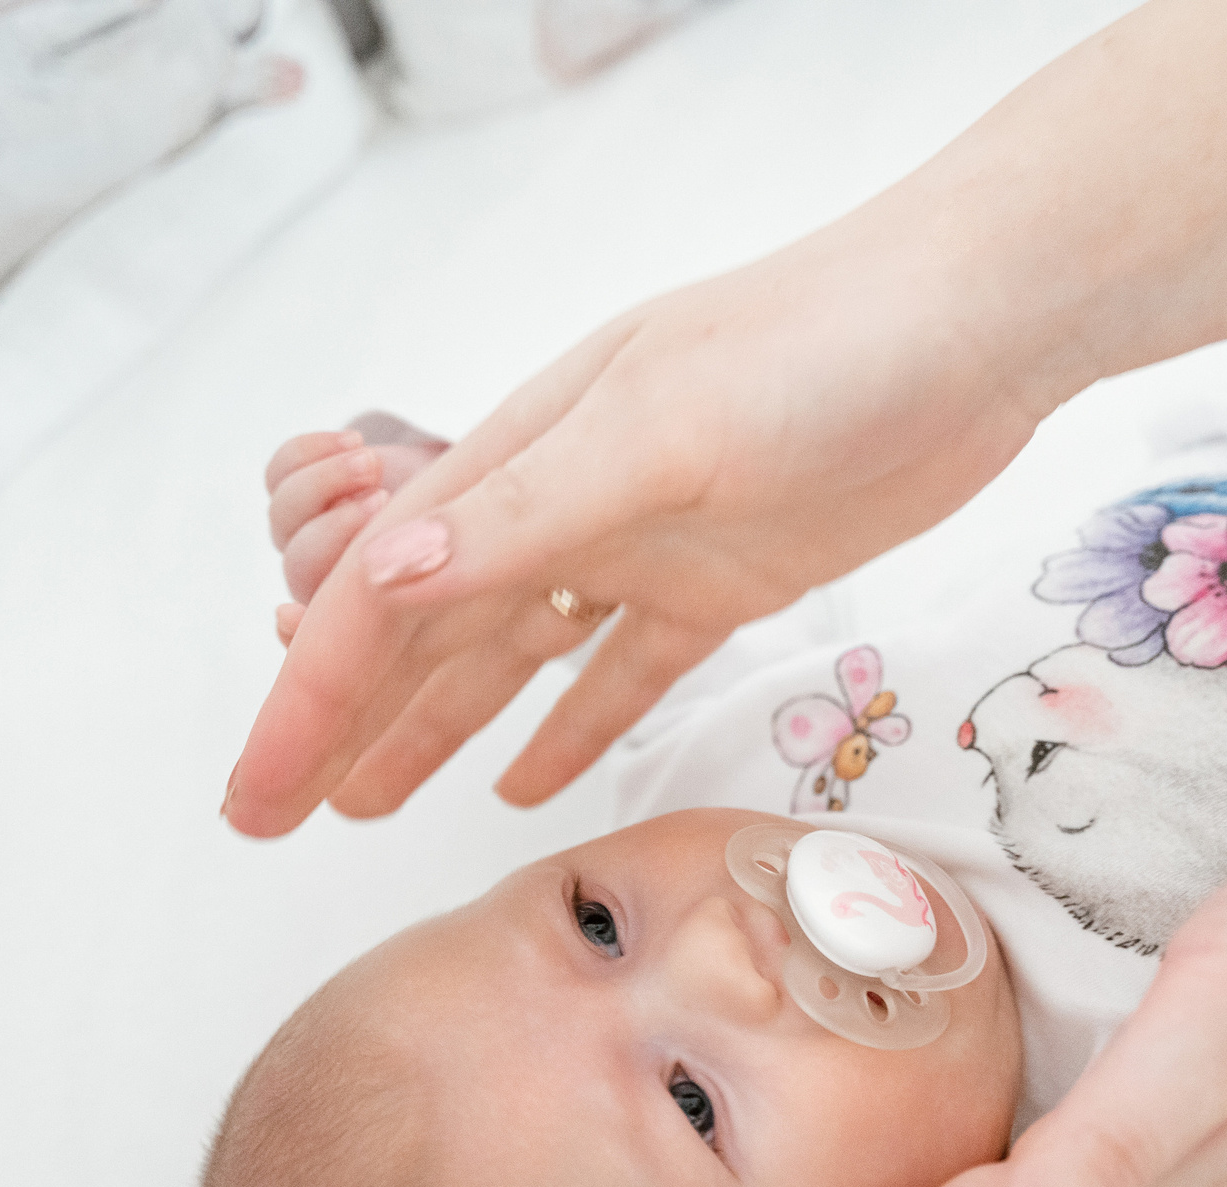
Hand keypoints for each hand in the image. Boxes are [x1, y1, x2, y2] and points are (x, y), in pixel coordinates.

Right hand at [224, 235, 1051, 829]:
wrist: (971, 328)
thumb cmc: (817, 351)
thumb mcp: (659, 430)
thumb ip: (528, 512)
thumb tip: (386, 577)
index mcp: (523, 456)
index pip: (381, 591)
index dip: (310, 697)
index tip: (255, 794)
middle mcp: (565, 503)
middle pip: (426, 632)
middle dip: (345, 722)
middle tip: (278, 818)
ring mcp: (642, 545)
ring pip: (508, 659)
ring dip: (435, 731)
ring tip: (366, 807)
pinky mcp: (723, 582)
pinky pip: (622, 672)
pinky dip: (571, 728)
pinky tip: (524, 784)